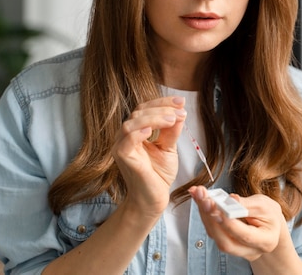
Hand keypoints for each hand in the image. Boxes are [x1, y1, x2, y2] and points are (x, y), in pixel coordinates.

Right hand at [112, 96, 186, 216]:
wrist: (153, 199)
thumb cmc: (158, 175)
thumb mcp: (169, 148)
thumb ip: (172, 130)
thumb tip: (180, 111)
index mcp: (136, 132)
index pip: (145, 109)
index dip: (162, 103)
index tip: (180, 102)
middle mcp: (125, 137)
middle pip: (138, 112)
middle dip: (161, 108)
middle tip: (180, 112)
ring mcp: (121, 146)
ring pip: (132, 123)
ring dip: (154, 117)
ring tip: (172, 119)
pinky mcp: (122, 157)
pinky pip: (127, 139)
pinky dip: (140, 131)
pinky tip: (153, 130)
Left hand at [189, 186, 284, 261]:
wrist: (269, 225)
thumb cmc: (269, 215)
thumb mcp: (265, 205)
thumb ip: (248, 204)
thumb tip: (231, 200)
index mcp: (265, 241)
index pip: (245, 236)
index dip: (230, 224)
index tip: (218, 209)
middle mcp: (249, 250)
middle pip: (225, 241)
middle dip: (211, 218)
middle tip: (204, 198)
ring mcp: (236, 250)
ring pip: (215, 236)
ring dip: (204, 213)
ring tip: (199, 194)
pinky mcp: (225, 242)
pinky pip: (212, 230)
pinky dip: (205, 213)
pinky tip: (200, 199)